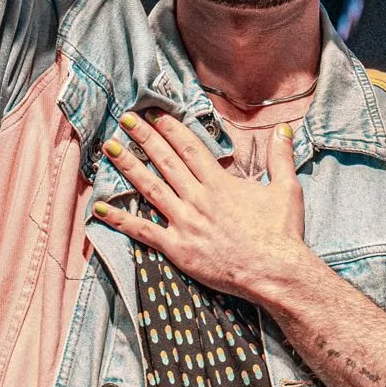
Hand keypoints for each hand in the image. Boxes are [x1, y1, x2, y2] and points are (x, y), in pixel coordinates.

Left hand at [92, 112, 308, 303]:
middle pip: (165, 161)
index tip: (154, 113)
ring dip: (128, 167)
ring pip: (150, 188)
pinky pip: (143, 231)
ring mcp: (185, 223)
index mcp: (220, 183)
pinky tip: (100, 209)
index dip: (170, 128)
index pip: (189, 148)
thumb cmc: (282, 233)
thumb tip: (285, 129)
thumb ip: (280, 156)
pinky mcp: (178, 248)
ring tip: (109, 149)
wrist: (275, 273)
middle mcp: (198, 198)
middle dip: (144, 138)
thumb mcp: (286, 189)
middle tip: (126, 120)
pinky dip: (120, 219)